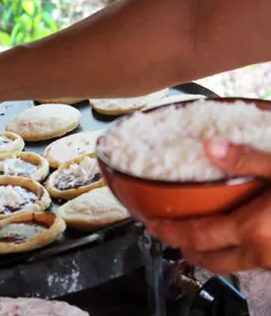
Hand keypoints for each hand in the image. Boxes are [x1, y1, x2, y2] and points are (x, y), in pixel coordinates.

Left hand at [145, 138, 270, 274]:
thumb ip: (246, 159)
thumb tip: (210, 146)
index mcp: (253, 230)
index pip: (197, 237)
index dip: (170, 232)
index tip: (151, 224)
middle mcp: (261, 253)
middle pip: (211, 260)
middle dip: (186, 248)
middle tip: (169, 233)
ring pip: (232, 265)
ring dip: (212, 252)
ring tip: (199, 233)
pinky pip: (252, 261)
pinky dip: (235, 251)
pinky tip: (236, 232)